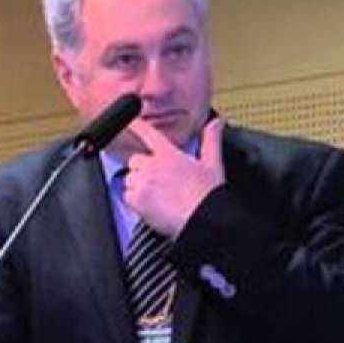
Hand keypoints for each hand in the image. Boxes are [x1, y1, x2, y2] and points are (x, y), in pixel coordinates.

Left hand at [124, 117, 224, 237]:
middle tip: (158, 182)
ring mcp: (143, 183)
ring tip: (157, 196)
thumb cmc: (208, 196)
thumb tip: (217, 123)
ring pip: (130, 179)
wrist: (204, 220)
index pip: (149, 134)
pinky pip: (126, 197)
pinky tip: (151, 206)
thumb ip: (211, 140)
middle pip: (135, 160)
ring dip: (138, 185)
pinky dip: (135, 202)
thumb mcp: (213, 164)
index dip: (137, 125)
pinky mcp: (137, 200)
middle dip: (143, 169)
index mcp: (169, 155)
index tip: (131, 122)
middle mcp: (153, 166)